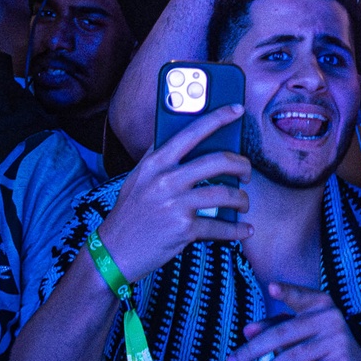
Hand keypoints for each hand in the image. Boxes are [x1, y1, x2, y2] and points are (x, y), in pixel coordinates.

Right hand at [95, 105, 253, 280]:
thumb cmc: (129, 213)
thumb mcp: (138, 178)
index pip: (192, 132)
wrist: (114, 251)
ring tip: (243, 204)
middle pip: (218, 162)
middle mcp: (166, 179)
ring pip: (225, 194)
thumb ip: (157, 157)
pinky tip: (245, 230)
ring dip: (241, 200)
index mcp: (156, 162)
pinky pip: (220, 227)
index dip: (219, 117)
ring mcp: (176, 204)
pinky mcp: (184, 229)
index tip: (237, 110)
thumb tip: (180, 136)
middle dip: (241, 165)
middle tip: (246, 173)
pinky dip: (237, 230)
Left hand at [235, 277, 360, 360]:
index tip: (271, 288)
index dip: (287, 292)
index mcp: (320, 303)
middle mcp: (330, 318)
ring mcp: (337, 341)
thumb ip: (274, 326)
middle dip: (253, 350)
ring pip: (292, 357)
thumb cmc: (320, 343)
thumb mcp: (300, 330)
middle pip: (283, 334)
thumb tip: (247, 331)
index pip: (300, 296)